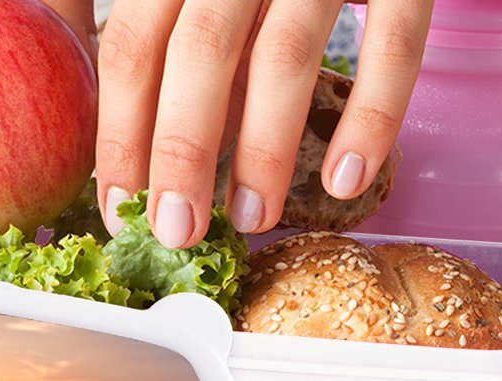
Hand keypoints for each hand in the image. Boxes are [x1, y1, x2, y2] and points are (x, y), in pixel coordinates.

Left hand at [95, 0, 431, 246]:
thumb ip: (132, 27)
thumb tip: (106, 132)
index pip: (132, 46)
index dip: (120, 132)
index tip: (120, 205)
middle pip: (200, 53)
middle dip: (182, 153)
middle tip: (178, 231)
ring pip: (286, 54)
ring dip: (265, 150)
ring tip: (252, 218)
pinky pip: (394, 40)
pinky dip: (371, 116)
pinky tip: (344, 180)